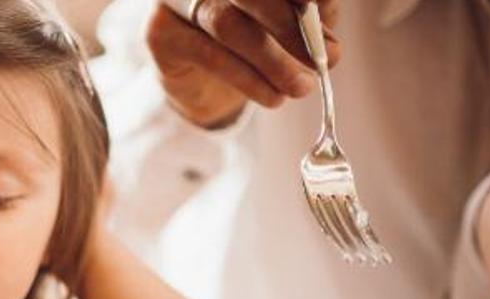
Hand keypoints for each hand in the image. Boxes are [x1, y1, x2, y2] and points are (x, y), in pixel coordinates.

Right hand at [147, 0, 340, 127]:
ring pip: (228, 25)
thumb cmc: (250, 41)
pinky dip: (247, 79)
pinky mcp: (160, 33)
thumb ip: (310, 17)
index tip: (321, 10)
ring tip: (301, 88)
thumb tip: (328, 38)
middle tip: (324, 60)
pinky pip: (209, 56)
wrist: (199, 79)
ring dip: (272, 61)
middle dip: (291, 26)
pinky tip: (272, 97)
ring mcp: (176, 1)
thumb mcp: (289, 24)